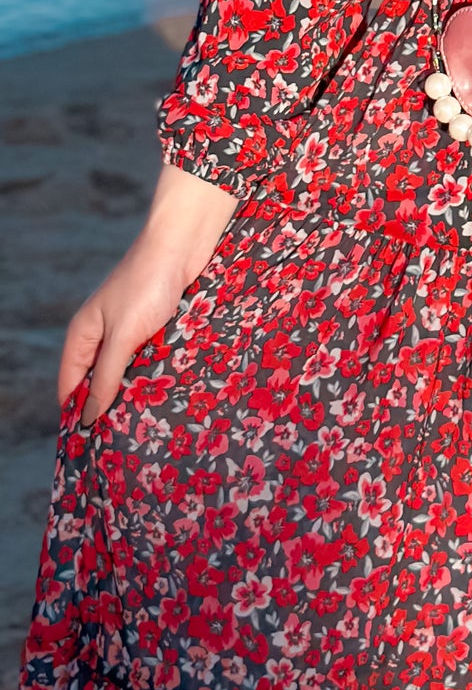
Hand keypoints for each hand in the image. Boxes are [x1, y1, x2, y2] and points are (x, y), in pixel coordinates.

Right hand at [60, 163, 236, 427]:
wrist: (184, 243)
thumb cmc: (148, 284)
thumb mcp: (123, 336)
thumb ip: (107, 377)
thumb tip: (87, 418)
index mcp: (83, 335)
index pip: (71, 386)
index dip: (79, 413)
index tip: (93, 446)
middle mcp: (103, 334)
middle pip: (100, 381)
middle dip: (111, 406)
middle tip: (126, 439)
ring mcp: (130, 329)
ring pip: (128, 372)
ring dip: (137, 390)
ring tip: (149, 421)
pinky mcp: (156, 325)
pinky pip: (151, 358)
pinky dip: (156, 372)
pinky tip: (168, 392)